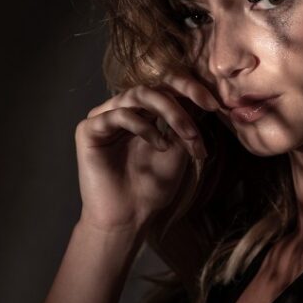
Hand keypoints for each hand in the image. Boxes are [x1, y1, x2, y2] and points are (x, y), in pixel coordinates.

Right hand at [75, 71, 220, 232]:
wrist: (131, 216)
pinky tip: (159, 145)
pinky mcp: (88, 129)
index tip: (214, 102)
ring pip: (138, 94)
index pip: (164, 87)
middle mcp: (121, 109)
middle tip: (207, 107)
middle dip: (184, 95)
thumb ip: (185, 121)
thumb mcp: (180, 148)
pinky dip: (144, 127)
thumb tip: (203, 95)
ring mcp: (103, 117)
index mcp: (141, 112)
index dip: (190, 88)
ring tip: (186, 133)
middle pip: (153, 85)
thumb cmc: (153, 186)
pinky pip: (119, 115)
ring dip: (170, 111)